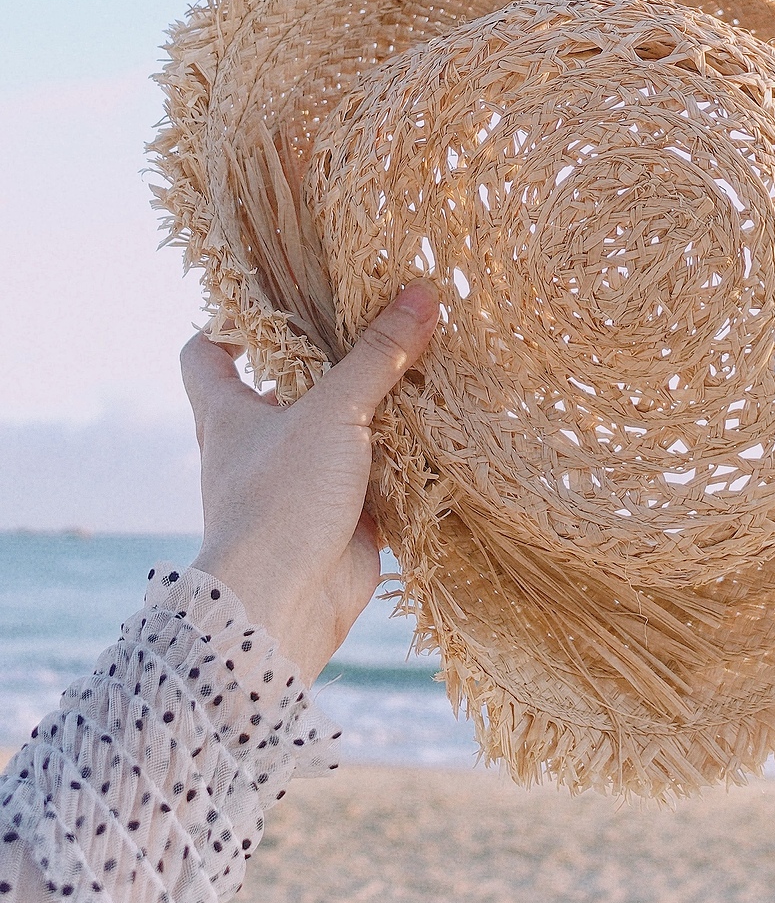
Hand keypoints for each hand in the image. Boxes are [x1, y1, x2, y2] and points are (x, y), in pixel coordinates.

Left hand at [180, 284, 439, 683]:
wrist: (284, 607)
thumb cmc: (281, 500)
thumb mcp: (332, 413)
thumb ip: (377, 356)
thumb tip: (421, 294)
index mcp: (229, 414)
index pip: (205, 355)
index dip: (228, 324)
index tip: (272, 304)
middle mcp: (257, 446)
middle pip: (285, 388)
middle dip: (333, 362)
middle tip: (381, 327)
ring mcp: (298, 485)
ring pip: (337, 434)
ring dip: (377, 410)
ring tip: (425, 368)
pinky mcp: (339, 519)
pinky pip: (374, 479)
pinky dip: (403, 461)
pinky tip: (440, 434)